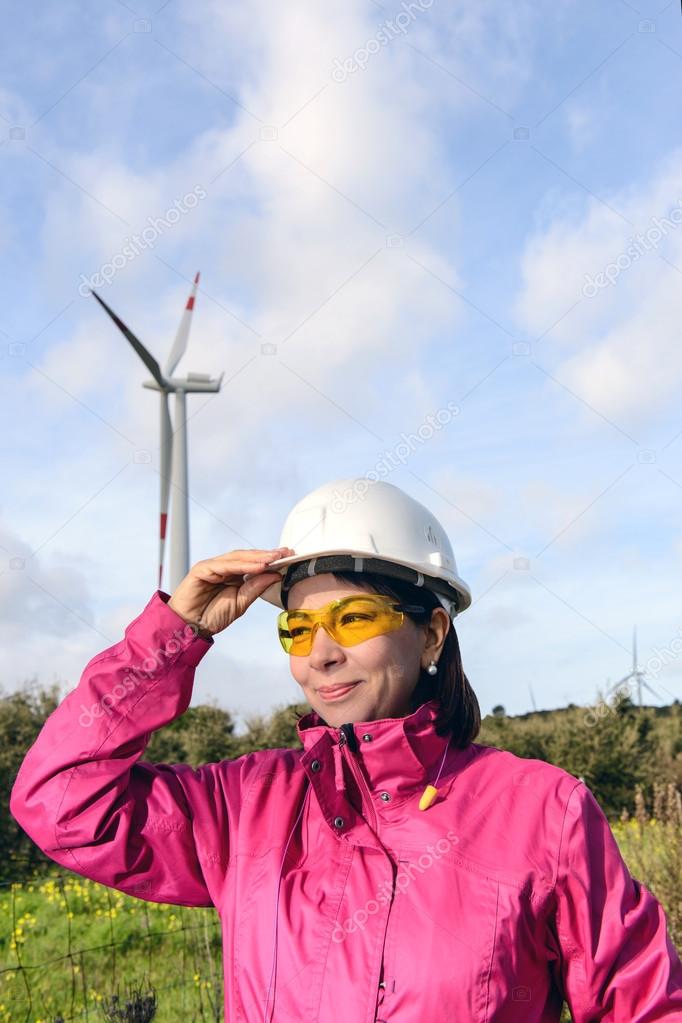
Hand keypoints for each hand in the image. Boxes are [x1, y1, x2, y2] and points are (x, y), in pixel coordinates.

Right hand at [167, 547, 294, 638]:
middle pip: (247, 557)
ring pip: (237, 558)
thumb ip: (256, 588)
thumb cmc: (212, 616)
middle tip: (285, 553)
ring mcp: (211, 567)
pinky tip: (258, 567)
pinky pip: (224, 565)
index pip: (253, 563)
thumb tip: (276, 574)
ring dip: (257, 558)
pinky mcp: (202, 570)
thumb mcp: (241, 603)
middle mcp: (223, 568)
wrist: (189, 628)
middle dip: (266, 554)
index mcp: (232, 575)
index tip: (289, 557)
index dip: (270, 559)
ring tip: (274, 558)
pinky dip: (242, 565)